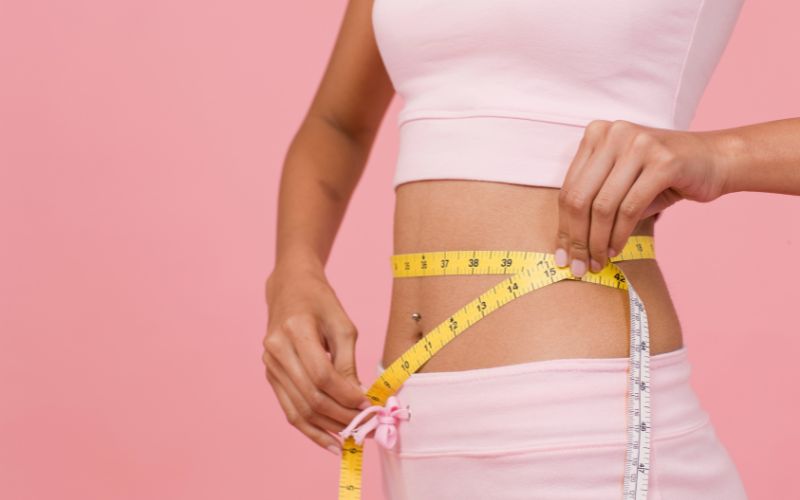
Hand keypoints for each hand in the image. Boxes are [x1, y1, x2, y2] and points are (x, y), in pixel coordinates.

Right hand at [263, 264, 371, 455]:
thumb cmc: (321, 303)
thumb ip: (348, 363)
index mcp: (294, 330)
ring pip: (299, 409)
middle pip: (310, 396)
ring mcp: (270, 365)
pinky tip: (329, 442)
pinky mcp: (271, 376)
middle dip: (341, 416)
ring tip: (353, 438)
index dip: (346, 395)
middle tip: (367, 428)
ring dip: (328, 428)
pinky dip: (311, 429)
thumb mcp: (343, 325)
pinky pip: (290, 410)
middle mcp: (276, 350)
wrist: (290, 289)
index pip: (321, 375)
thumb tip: (359, 400)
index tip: (369, 406)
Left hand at [555, 119, 728, 275]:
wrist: (716, 159)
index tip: (560, 255)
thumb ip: (594, 201)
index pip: (569, 188)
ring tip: (597, 262)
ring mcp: (638, 144)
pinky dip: (619, 235)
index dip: (563, 226)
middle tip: (577, 265)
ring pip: (602, 206)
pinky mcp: (663, 162)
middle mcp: (614, 133)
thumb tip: (568, 246)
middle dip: (576, 238)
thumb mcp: (621, 181)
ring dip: (597, 241)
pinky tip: (616, 250)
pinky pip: (629, 208)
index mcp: (597, 133)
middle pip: (580, 197)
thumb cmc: (663, 176)